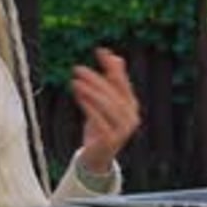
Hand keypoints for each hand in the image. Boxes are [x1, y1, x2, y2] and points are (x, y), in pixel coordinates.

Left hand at [71, 48, 139, 173]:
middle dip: (95, 79)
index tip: (100, 51)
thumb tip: (115, 56)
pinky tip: (78, 96)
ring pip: (106, 106)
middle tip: (78, 69)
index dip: (112, 66)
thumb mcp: (106, 102)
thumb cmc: (101, 125)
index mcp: (131, 105)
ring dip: (90, 91)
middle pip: (112, 93)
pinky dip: (88, 106)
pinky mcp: (111, 139)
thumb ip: (111, 81)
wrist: (98, 155)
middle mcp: (130, 117)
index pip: (122, 81)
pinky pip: (99, 120)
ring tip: (75, 81)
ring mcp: (122, 129)